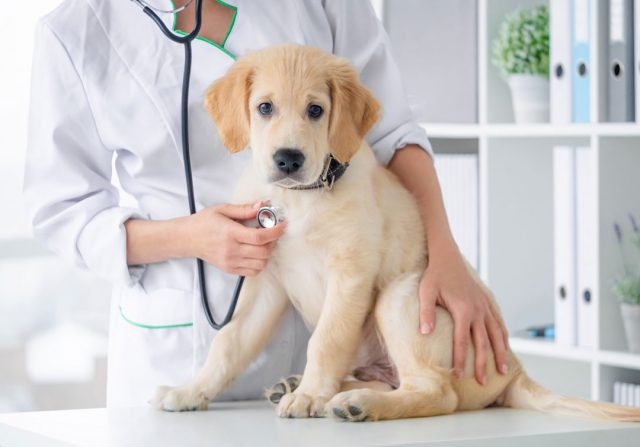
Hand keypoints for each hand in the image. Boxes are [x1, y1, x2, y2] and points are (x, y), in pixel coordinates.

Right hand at [186, 201, 285, 275]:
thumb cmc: (204, 222)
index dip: (275, 232)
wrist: (187, 238)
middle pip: (263, 252)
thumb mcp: (223, 210)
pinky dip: (260, 263)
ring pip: (260, 264)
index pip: (260, 237)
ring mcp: (231, 262)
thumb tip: (262, 205)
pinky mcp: (230, 269)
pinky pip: (252, 272)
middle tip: (272, 232)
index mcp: (230, 233)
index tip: (282, 226)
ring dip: (268, 253)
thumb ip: (244, 209)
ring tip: (264, 242)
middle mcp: (231, 250)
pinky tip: (256, 252)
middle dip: (273, 241)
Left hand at [418, 243, 508, 384]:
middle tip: (483, 382)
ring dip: (500, 352)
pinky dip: (503, 335)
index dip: (461, 359)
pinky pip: (499, 322)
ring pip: (496, 333)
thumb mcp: (426, 292)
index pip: (462, 341)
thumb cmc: (434, 276)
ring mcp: (485, 306)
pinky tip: (505, 346)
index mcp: (463, 310)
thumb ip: (426, 312)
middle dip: (483, 363)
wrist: (448, 257)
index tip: (458, 375)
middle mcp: (477, 310)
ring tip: (503, 370)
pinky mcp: (487, 301)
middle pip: (483, 342)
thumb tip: (425, 332)